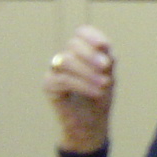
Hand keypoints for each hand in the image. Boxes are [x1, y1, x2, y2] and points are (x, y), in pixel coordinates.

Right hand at [42, 25, 114, 153]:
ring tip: (105, 84)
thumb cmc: (99, 96)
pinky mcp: (48, 85)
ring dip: (88, 72)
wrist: (91, 123)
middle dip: (91, 55)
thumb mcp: (108, 75)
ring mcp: (54, 70)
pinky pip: (63, 79)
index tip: (104, 46)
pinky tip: (97, 92)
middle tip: (106, 68)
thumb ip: (106, 59)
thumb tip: (103, 46)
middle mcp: (65, 57)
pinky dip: (83, 85)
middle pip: (72, 44)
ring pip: (66, 61)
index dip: (91, 36)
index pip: (81, 33)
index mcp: (81, 51)